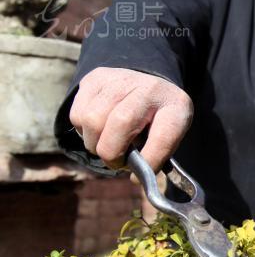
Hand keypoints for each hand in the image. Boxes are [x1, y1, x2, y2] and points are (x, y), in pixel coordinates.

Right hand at [70, 67, 192, 171]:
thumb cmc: (157, 121)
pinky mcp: (95, 79)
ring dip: (94, 143)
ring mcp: (120, 80)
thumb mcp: (168, 137)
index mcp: (175, 107)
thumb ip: (155, 156)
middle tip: (116, 161)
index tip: (137, 176)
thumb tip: (135, 177)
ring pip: (92, 120)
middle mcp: (149, 89)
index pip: (163, 137)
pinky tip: (98, 128)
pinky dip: (82, 130)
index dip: (149, 161)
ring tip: (106, 143)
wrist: (147, 86)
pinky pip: (77, 114)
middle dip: (112, 154)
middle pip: (120, 123)